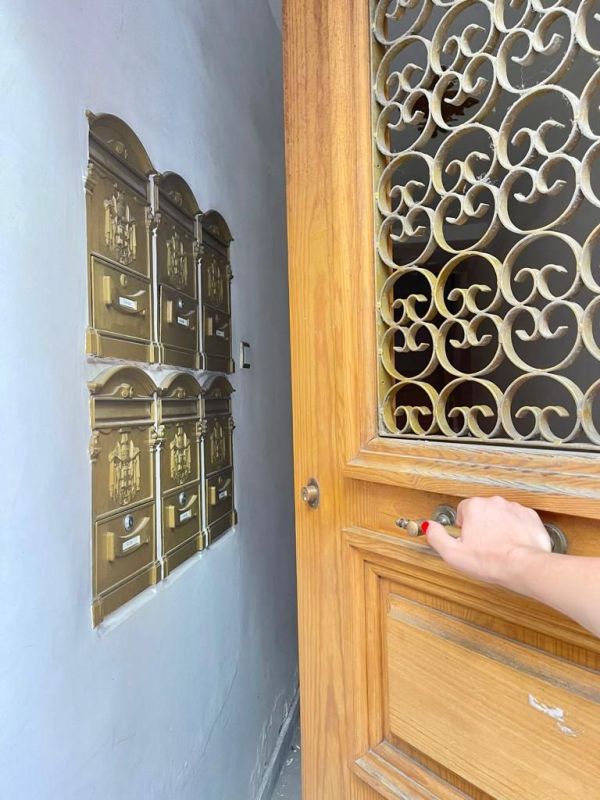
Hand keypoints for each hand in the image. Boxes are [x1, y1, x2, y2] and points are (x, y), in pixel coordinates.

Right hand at [424, 496, 551, 591]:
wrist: (523, 566)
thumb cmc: (489, 561)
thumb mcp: (452, 553)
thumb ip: (436, 536)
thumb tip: (429, 526)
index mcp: (474, 506)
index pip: (463, 510)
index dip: (464, 528)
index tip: (469, 541)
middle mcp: (494, 502)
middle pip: (482, 511)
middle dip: (481, 526)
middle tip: (483, 546)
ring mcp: (514, 508)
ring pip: (500, 515)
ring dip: (498, 527)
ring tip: (499, 547)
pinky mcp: (530, 517)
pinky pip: (518, 520)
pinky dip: (515, 530)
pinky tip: (513, 544)